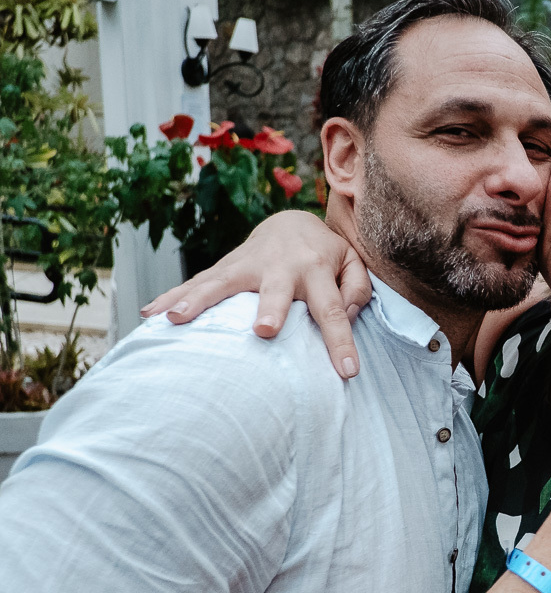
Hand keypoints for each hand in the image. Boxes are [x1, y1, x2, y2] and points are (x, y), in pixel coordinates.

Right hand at [140, 210, 370, 378]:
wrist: (292, 221)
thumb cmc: (326, 254)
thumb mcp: (352, 265)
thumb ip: (357, 290)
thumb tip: (346, 316)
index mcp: (317, 269)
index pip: (333, 311)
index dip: (340, 341)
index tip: (347, 371)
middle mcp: (282, 267)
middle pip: (276, 291)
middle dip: (270, 309)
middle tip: (264, 331)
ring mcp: (249, 266)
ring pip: (224, 283)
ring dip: (201, 301)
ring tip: (178, 321)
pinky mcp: (226, 267)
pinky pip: (197, 283)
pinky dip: (173, 296)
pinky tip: (150, 314)